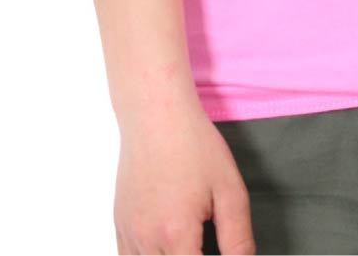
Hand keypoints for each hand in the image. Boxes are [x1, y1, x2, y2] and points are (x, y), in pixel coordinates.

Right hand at [114, 103, 255, 254]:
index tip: (217, 250)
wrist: (157, 115)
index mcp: (176, 234)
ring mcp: (129, 234)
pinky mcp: (120, 224)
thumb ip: (237, 237)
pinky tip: (166, 244)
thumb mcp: (229, 189)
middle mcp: (147, 240)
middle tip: (204, 244)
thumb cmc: (193, 145)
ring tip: (188, 241)